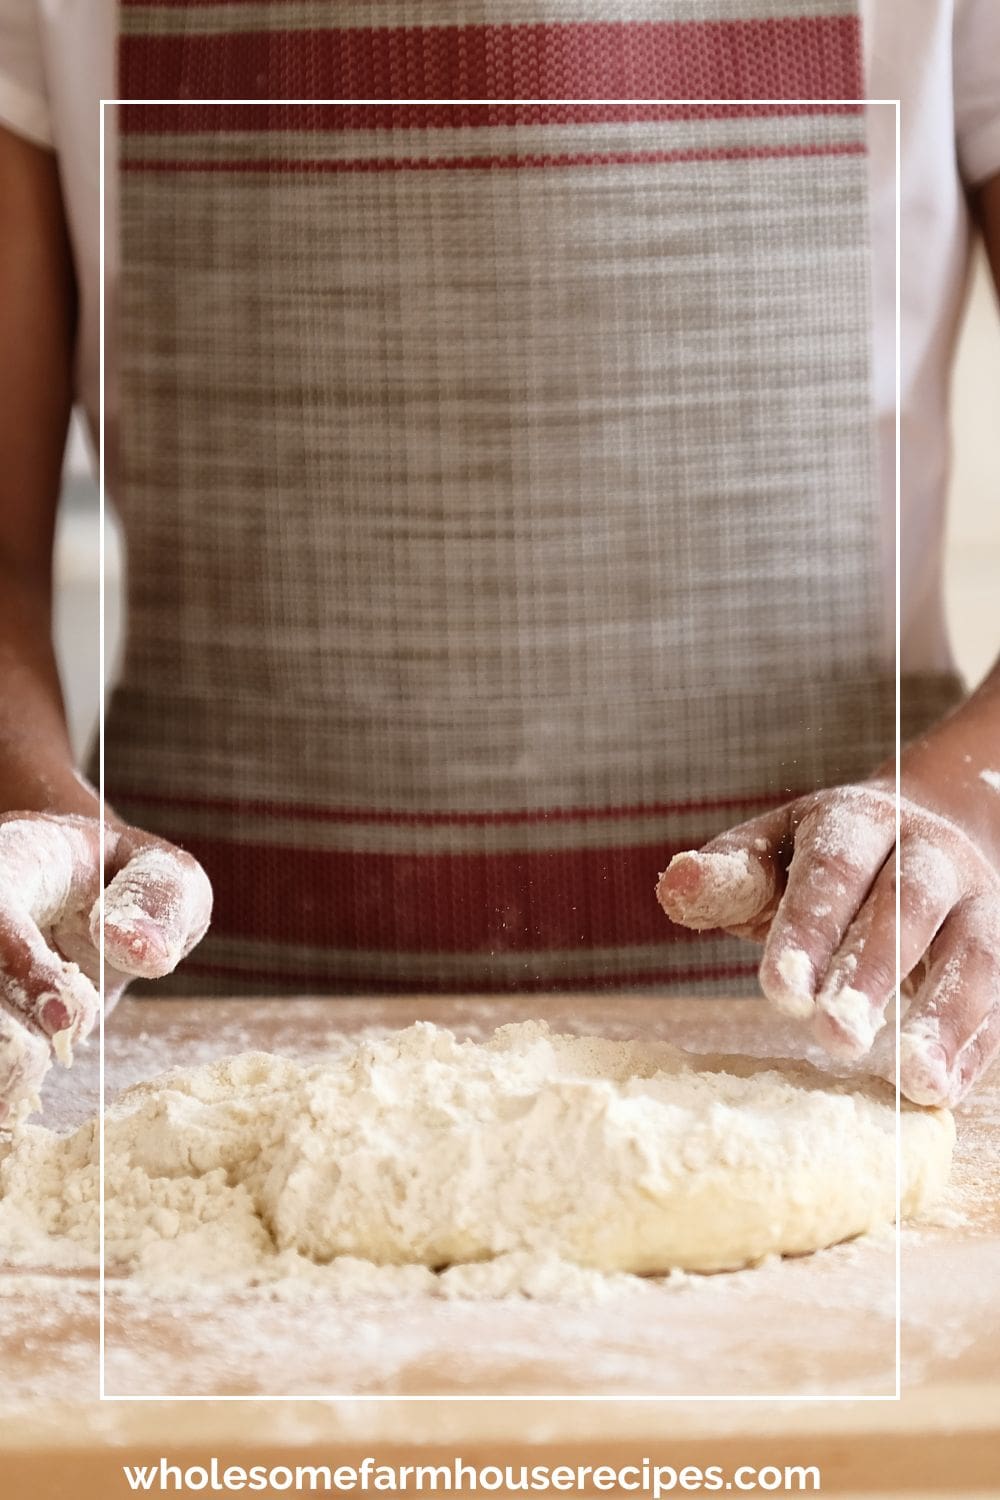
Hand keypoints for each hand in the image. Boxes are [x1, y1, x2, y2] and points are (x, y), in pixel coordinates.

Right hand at [0, 812, 211, 1123]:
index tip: (68, 1017)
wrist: (88, 899)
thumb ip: (161, 901)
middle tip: (35, 1065)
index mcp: (19, 858)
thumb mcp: (165, 875)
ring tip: (20, 1089)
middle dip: (0, 1029)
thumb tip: (140, 948)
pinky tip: (9, 1100)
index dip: (23, 968)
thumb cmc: (130, 882)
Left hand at [657, 737, 999, 1106]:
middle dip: (872, 973)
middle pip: (907, 906)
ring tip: (914, 1080)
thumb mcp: (770, 855)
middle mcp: (926, 853)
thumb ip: (728, 878)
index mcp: (857, 822)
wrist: (924, 835)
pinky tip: (941, 1090)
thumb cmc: (822, 863)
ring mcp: (976, 900)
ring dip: (945, 1017)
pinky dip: (974, 1046)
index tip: (779, 993)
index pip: (833, 870)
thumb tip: (674, 885)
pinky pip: (999, 998)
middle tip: (836, 1039)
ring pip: (973, 952)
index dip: (807, 928)